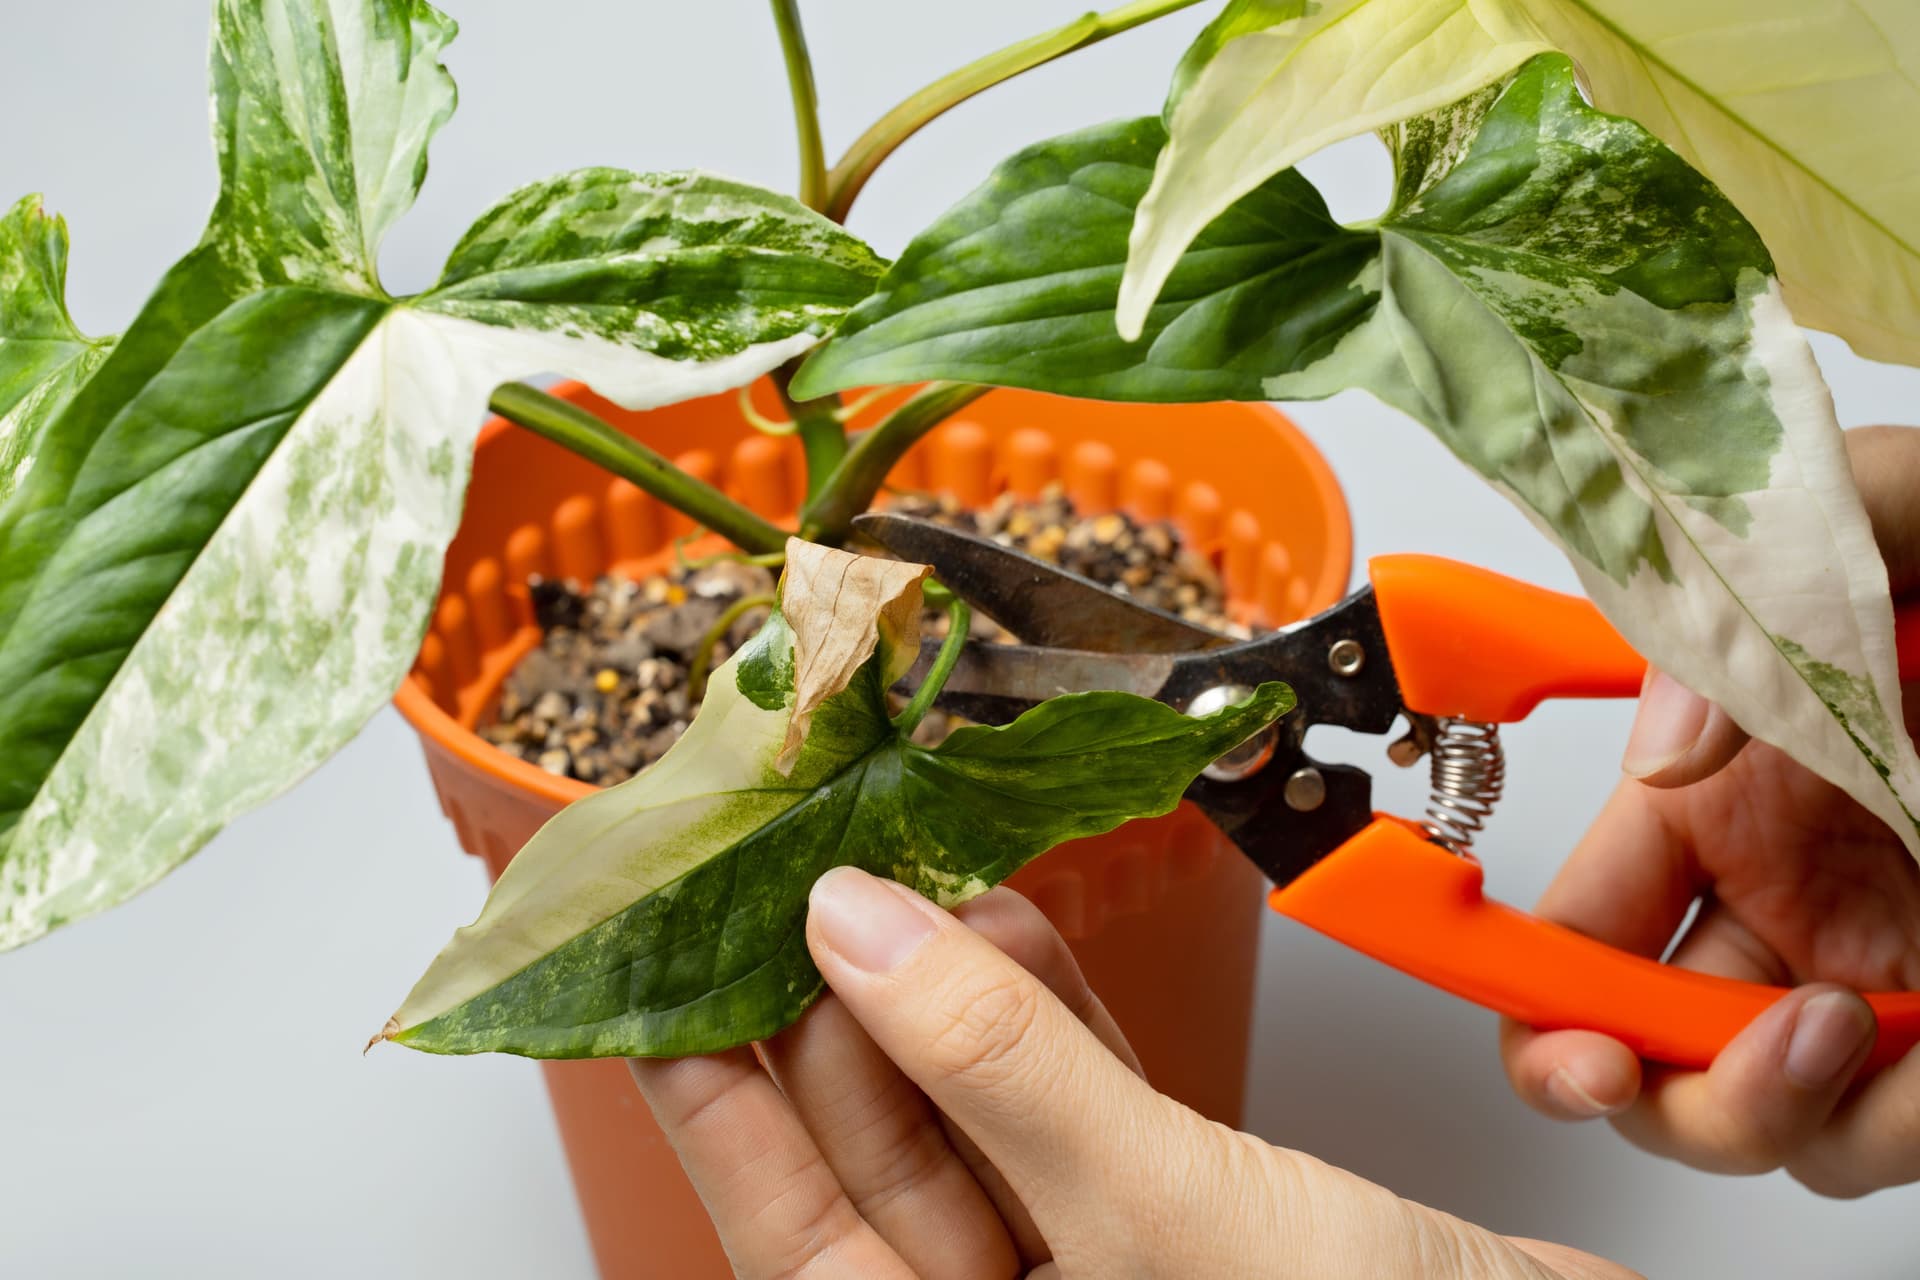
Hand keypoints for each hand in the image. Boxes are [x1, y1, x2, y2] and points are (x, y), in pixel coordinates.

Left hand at [632, 867, 1635, 1278]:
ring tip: (887, 857)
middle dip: (833, 1002)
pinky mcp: (1188, 1210)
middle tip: (785, 860)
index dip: (708, 1088)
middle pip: (876, 1149)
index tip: (651, 961)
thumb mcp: (1159, 1216)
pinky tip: (1009, 912)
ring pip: (978, 1110)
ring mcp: (1102, 1269)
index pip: (785, 1221)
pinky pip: (1081, 1096)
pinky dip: (1050, 1003)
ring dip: (943, 985)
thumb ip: (999, 1065)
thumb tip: (854, 926)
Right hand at [1502, 426, 1919, 1196]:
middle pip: (1646, 1055)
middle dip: (1664, 1091)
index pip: (1572, 928)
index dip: (1533, 1003)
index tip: (1574, 1049)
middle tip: (1738, 1053)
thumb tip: (1667, 753)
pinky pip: (1893, 1124)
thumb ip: (1761, 598)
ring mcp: (1866, 967)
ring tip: (1869, 1034)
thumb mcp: (1894, 521)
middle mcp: (1774, 893)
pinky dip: (1899, 1122)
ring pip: (1776, 1121)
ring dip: (1797, 1115)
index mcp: (1717, 793)